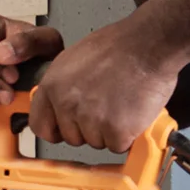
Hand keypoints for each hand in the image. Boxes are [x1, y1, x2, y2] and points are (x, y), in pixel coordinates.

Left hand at [26, 18, 180, 149]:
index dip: (56, 130)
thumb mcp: (73, 60)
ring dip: (110, 131)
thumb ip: (62, 86)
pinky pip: (118, 145)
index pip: (40, 126)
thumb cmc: (118, 46)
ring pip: (96, 143)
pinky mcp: (116, 130)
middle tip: (107, 109)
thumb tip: (59, 102)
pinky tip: (132, 113)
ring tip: (122, 105)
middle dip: (89, 129)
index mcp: (52, 87)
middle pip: (71, 137)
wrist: (148, 44)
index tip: (66, 129)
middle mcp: (66, 105)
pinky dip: (128, 135)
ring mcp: (91, 119)